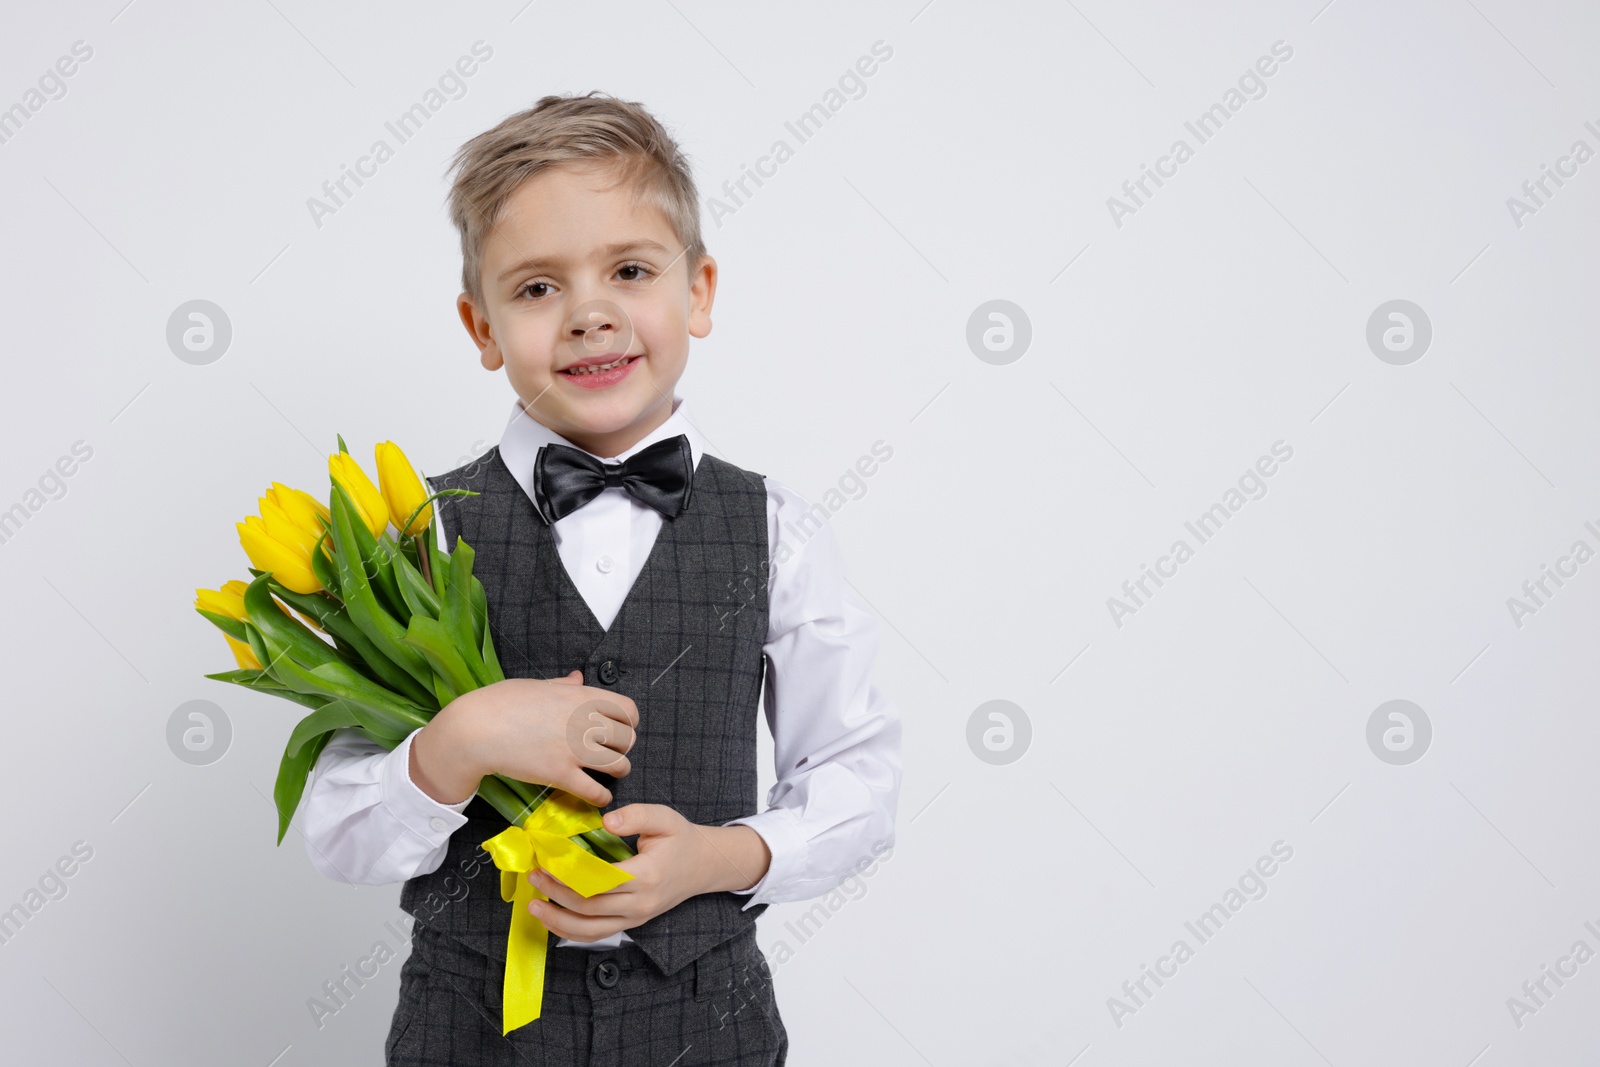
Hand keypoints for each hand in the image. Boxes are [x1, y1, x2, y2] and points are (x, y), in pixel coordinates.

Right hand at [410, 670, 638, 807]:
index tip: (619, 727)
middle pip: (627, 739)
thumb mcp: (538, 685)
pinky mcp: (561, 774)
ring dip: (618, 771)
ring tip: (609, 773)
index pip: (629, 710)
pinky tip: (598, 796)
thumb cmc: (501, 702)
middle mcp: (584, 722)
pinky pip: (595, 791)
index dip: (628, 721)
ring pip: (620, 766)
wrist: (476, 729)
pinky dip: (601, 796)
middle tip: (612, 751)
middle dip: (623, 747)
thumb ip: (564, 684)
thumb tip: (578, 677)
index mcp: (581, 696)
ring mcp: (574, 749)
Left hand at [524, 804, 771, 942]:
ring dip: (558, 919)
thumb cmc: (681, 839)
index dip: (570, 873)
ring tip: (534, 905)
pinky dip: (571, 931)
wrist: (704, 865)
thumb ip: (636, 815)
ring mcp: (636, 918)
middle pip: (590, 905)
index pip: (600, 880)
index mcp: (647, 875)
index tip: (548, 860)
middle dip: (556, 892)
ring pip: (590, 929)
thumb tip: (606, 821)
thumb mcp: (664, 818)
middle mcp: (640, 903)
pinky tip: (553, 920)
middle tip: (534, 875)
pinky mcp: (632, 923)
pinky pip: (598, 935)